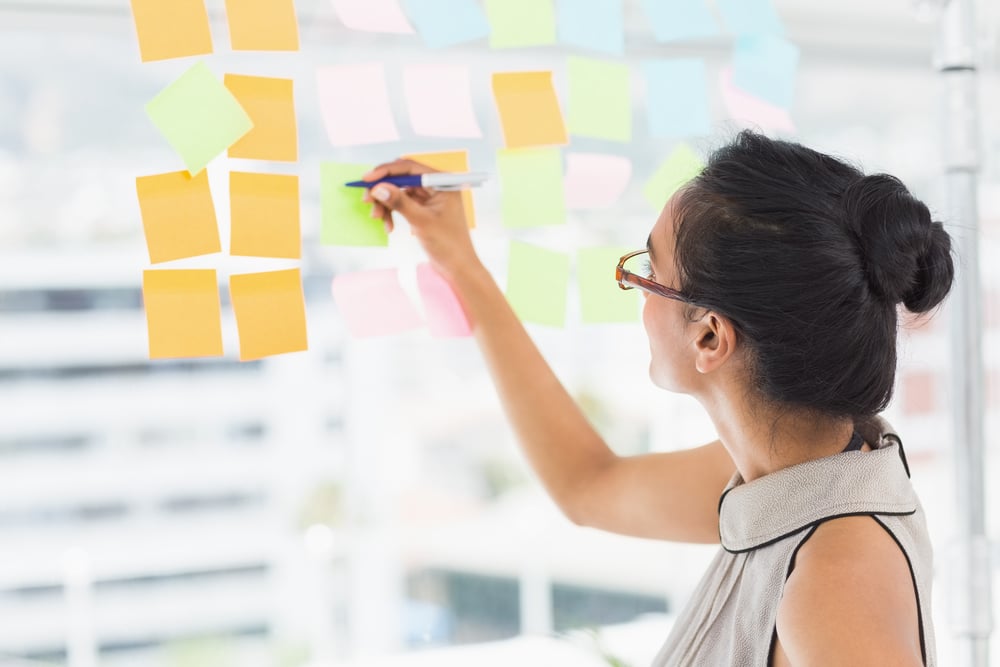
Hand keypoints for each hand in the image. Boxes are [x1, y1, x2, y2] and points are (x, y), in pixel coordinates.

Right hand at [362, 158, 480, 280]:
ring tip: (377, 218)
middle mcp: (435, 186)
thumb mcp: (421, 221)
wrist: (457, 267)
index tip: (367, 179)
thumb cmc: (448, 244)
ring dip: (385, 204)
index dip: (386, 171)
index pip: (410, 167)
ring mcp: (429, 198)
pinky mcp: (423, 209)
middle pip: (402, 179)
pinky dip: (392, 213)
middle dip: (383, 189)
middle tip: (367, 201)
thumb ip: (400, 202)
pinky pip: (401, 204)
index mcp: (442, 182)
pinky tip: (389, 227)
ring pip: (399, 192)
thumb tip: (378, 188)